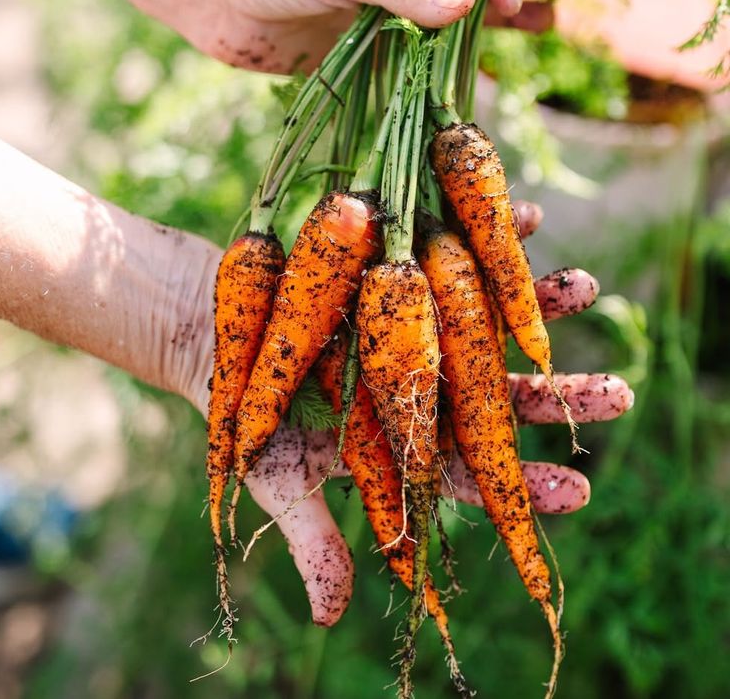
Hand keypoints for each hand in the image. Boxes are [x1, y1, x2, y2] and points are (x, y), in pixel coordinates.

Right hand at [185, 199, 632, 627]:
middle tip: (621, 395)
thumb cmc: (248, 411)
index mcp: (401, 435)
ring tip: (590, 288)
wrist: (216, 333)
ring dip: (538, 304)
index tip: (576, 491)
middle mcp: (418, 378)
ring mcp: (410, 323)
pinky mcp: (392, 272)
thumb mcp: (274, 478)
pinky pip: (446, 250)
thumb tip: (335, 618)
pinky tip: (532, 219)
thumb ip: (314, 539)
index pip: (472, 467)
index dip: (522, 483)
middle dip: (559, 397)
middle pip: (496, 393)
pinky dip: (484, 235)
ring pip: (485, 319)